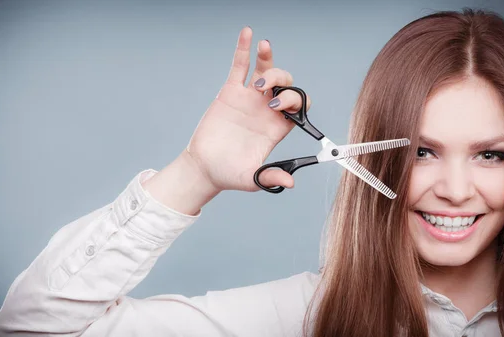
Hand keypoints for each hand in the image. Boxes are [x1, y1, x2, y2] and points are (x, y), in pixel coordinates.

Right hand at [184, 26, 311, 192]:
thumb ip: (270, 177)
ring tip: (264, 50)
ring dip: (269, 59)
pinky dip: (244, 49)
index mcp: (277, 127)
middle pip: (286, 84)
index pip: (299, 106)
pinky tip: (248, 33)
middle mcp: (267, 110)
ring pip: (265, 71)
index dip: (295, 102)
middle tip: (266, 92)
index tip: (279, 108)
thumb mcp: (252, 178)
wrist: (204, 168)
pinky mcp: (230, 92)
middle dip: (282, 81)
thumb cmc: (229, 174)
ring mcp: (249, 99)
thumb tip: (289, 183)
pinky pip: (239, 66)